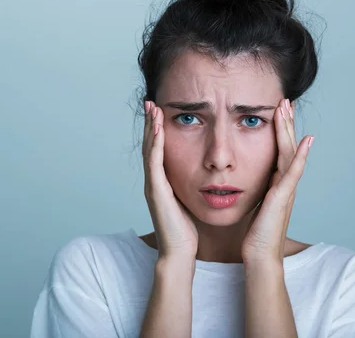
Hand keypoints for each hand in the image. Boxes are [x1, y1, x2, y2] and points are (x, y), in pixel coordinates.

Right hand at [143, 101, 198, 260]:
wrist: (180, 252)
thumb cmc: (187, 230)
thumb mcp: (190, 200)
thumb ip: (192, 185)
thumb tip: (206, 174)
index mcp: (163, 182)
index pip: (159, 149)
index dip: (158, 130)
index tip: (161, 110)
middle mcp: (154, 181)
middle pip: (149, 145)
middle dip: (150, 123)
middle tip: (151, 102)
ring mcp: (152, 185)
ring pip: (149, 149)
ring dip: (149, 127)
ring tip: (152, 107)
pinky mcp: (155, 191)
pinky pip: (155, 162)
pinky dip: (155, 144)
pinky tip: (157, 128)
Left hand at [241, 98, 312, 263]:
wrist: (260, 256)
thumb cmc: (255, 234)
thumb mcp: (253, 205)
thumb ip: (254, 190)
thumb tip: (243, 179)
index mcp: (276, 183)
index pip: (278, 150)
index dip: (278, 130)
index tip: (276, 111)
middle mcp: (284, 183)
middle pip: (287, 146)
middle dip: (285, 122)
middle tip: (285, 100)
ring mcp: (286, 189)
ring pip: (290, 152)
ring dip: (289, 129)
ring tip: (288, 108)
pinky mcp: (283, 197)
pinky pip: (293, 172)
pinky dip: (301, 156)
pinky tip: (307, 140)